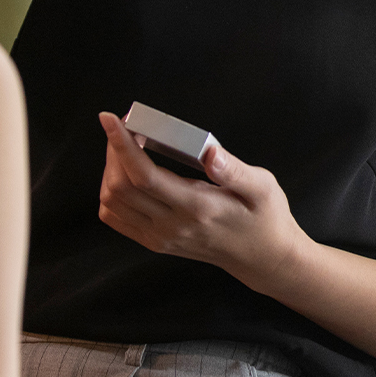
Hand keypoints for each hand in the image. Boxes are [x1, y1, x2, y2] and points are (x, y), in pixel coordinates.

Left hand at [95, 112, 310, 296]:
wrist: (261, 257)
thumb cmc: (264, 217)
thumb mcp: (263, 188)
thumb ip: (235, 171)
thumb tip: (211, 153)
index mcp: (197, 207)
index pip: (144, 176)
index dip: (122, 146)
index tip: (111, 120)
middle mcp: (172, 226)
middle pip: (120, 187)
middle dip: (114, 150)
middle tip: (126, 127)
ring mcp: (160, 237)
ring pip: (112, 202)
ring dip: (111, 170)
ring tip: (127, 148)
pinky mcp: (155, 242)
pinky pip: (116, 218)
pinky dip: (112, 192)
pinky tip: (127, 174)